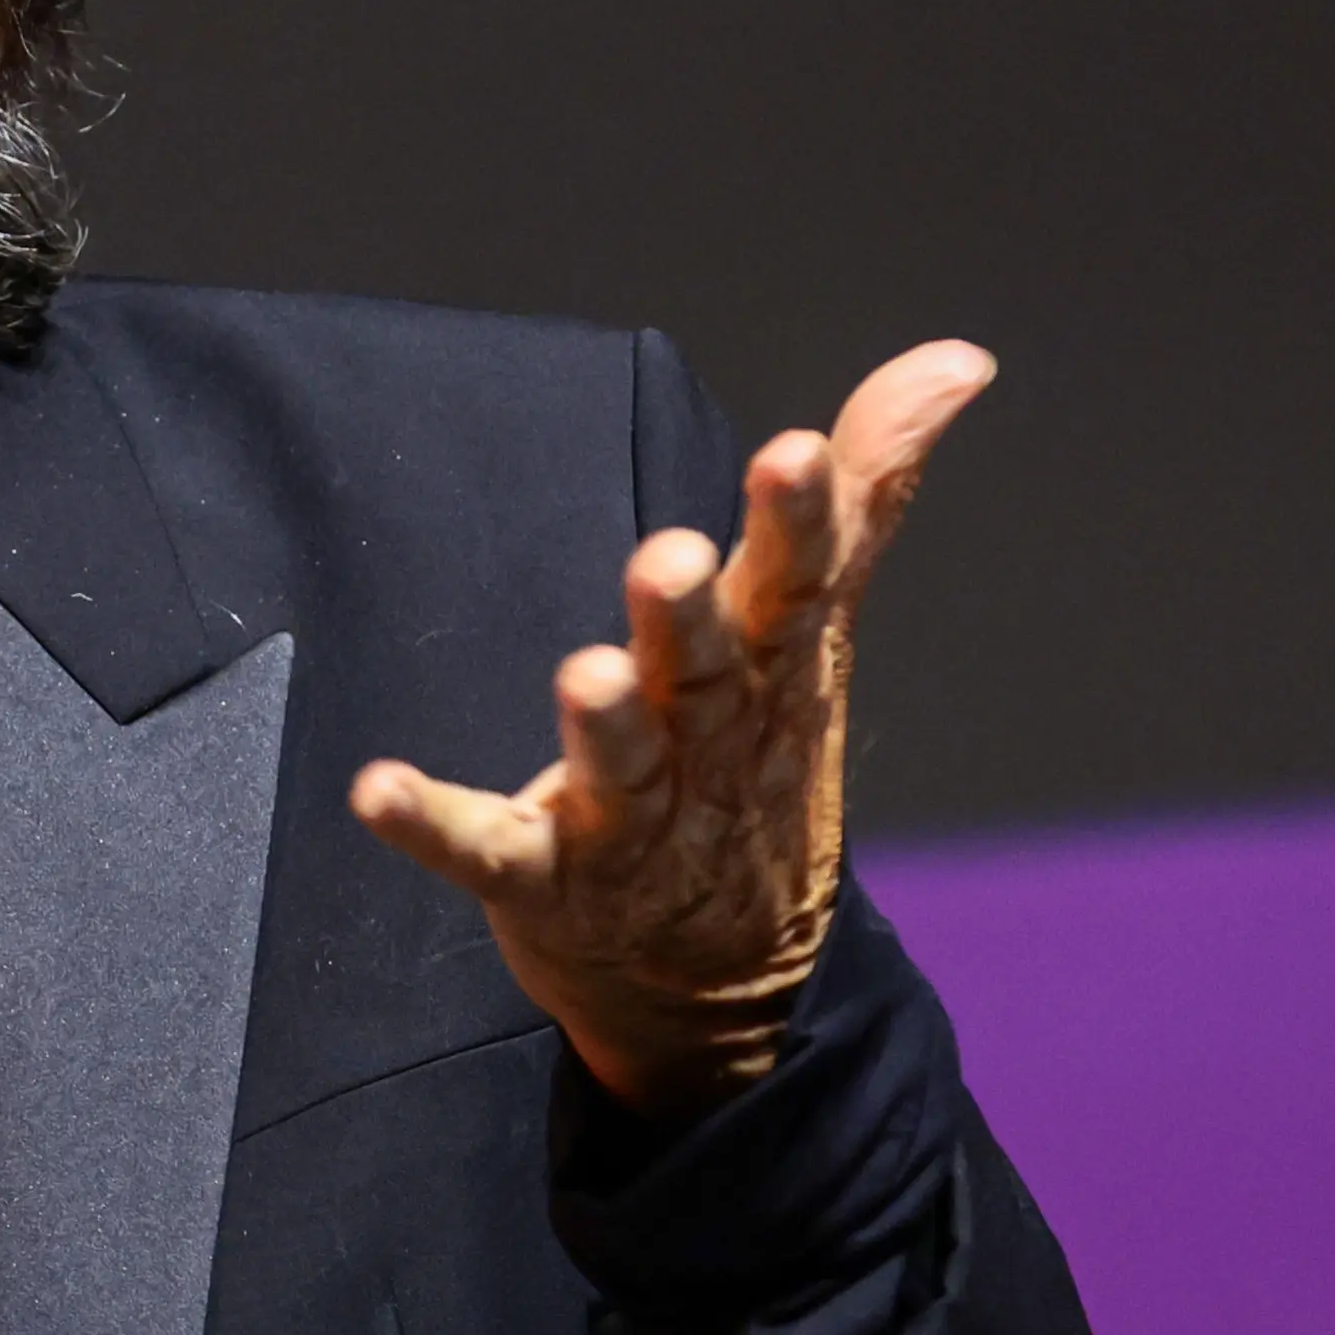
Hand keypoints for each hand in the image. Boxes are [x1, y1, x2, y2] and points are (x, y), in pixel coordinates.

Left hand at [346, 340, 994, 1119]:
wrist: (719, 974)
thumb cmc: (758, 761)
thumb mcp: (814, 624)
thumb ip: (861, 490)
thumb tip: (956, 360)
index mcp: (770, 671)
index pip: (795, 587)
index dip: (799, 524)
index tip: (793, 456)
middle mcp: (705, 741)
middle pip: (703, 672)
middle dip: (686, 618)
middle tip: (672, 558)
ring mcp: (627, 820)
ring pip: (619, 767)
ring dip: (603, 725)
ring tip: (588, 675)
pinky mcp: (544, 878)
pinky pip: (486, 850)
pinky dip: (433, 825)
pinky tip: (378, 791)